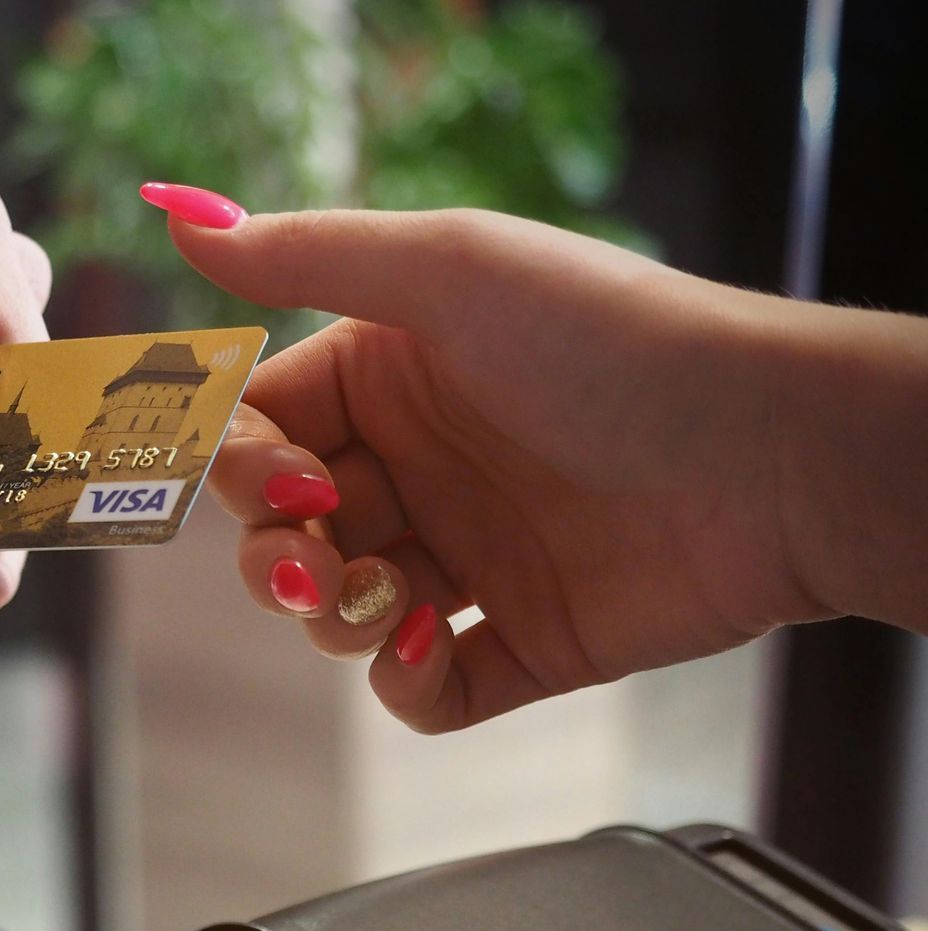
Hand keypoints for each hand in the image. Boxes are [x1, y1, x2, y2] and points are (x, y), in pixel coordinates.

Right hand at [149, 195, 927, 729]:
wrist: (772, 457)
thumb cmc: (617, 344)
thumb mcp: (452, 270)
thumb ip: (307, 254)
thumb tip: (180, 219)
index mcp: (394, 378)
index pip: (262, 430)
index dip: (239, 464)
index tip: (272, 477)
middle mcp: (422, 468)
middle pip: (283, 531)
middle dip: (273, 555)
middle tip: (310, 558)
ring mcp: (469, 561)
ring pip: (336, 613)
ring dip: (331, 614)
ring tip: (385, 595)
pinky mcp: (519, 644)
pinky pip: (420, 690)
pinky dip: (401, 681)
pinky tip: (427, 641)